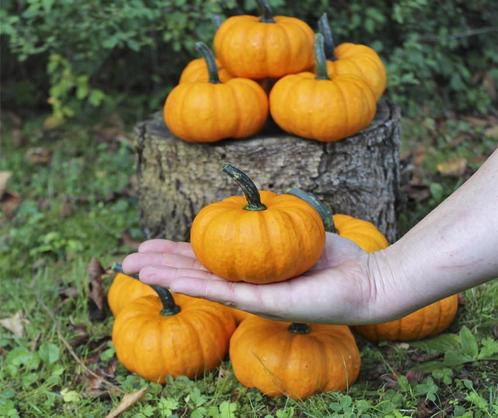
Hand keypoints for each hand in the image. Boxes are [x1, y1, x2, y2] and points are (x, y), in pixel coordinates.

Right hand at [122, 233, 395, 323]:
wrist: (367, 281)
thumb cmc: (337, 259)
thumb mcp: (297, 230)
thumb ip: (272, 221)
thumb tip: (252, 200)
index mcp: (252, 270)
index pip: (207, 259)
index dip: (177, 252)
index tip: (150, 243)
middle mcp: (247, 286)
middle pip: (196, 273)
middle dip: (161, 267)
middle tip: (128, 261)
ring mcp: (254, 298)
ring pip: (202, 286)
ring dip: (167, 277)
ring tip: (135, 269)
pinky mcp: (267, 305)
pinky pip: (227, 294)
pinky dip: (197, 287)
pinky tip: (172, 281)